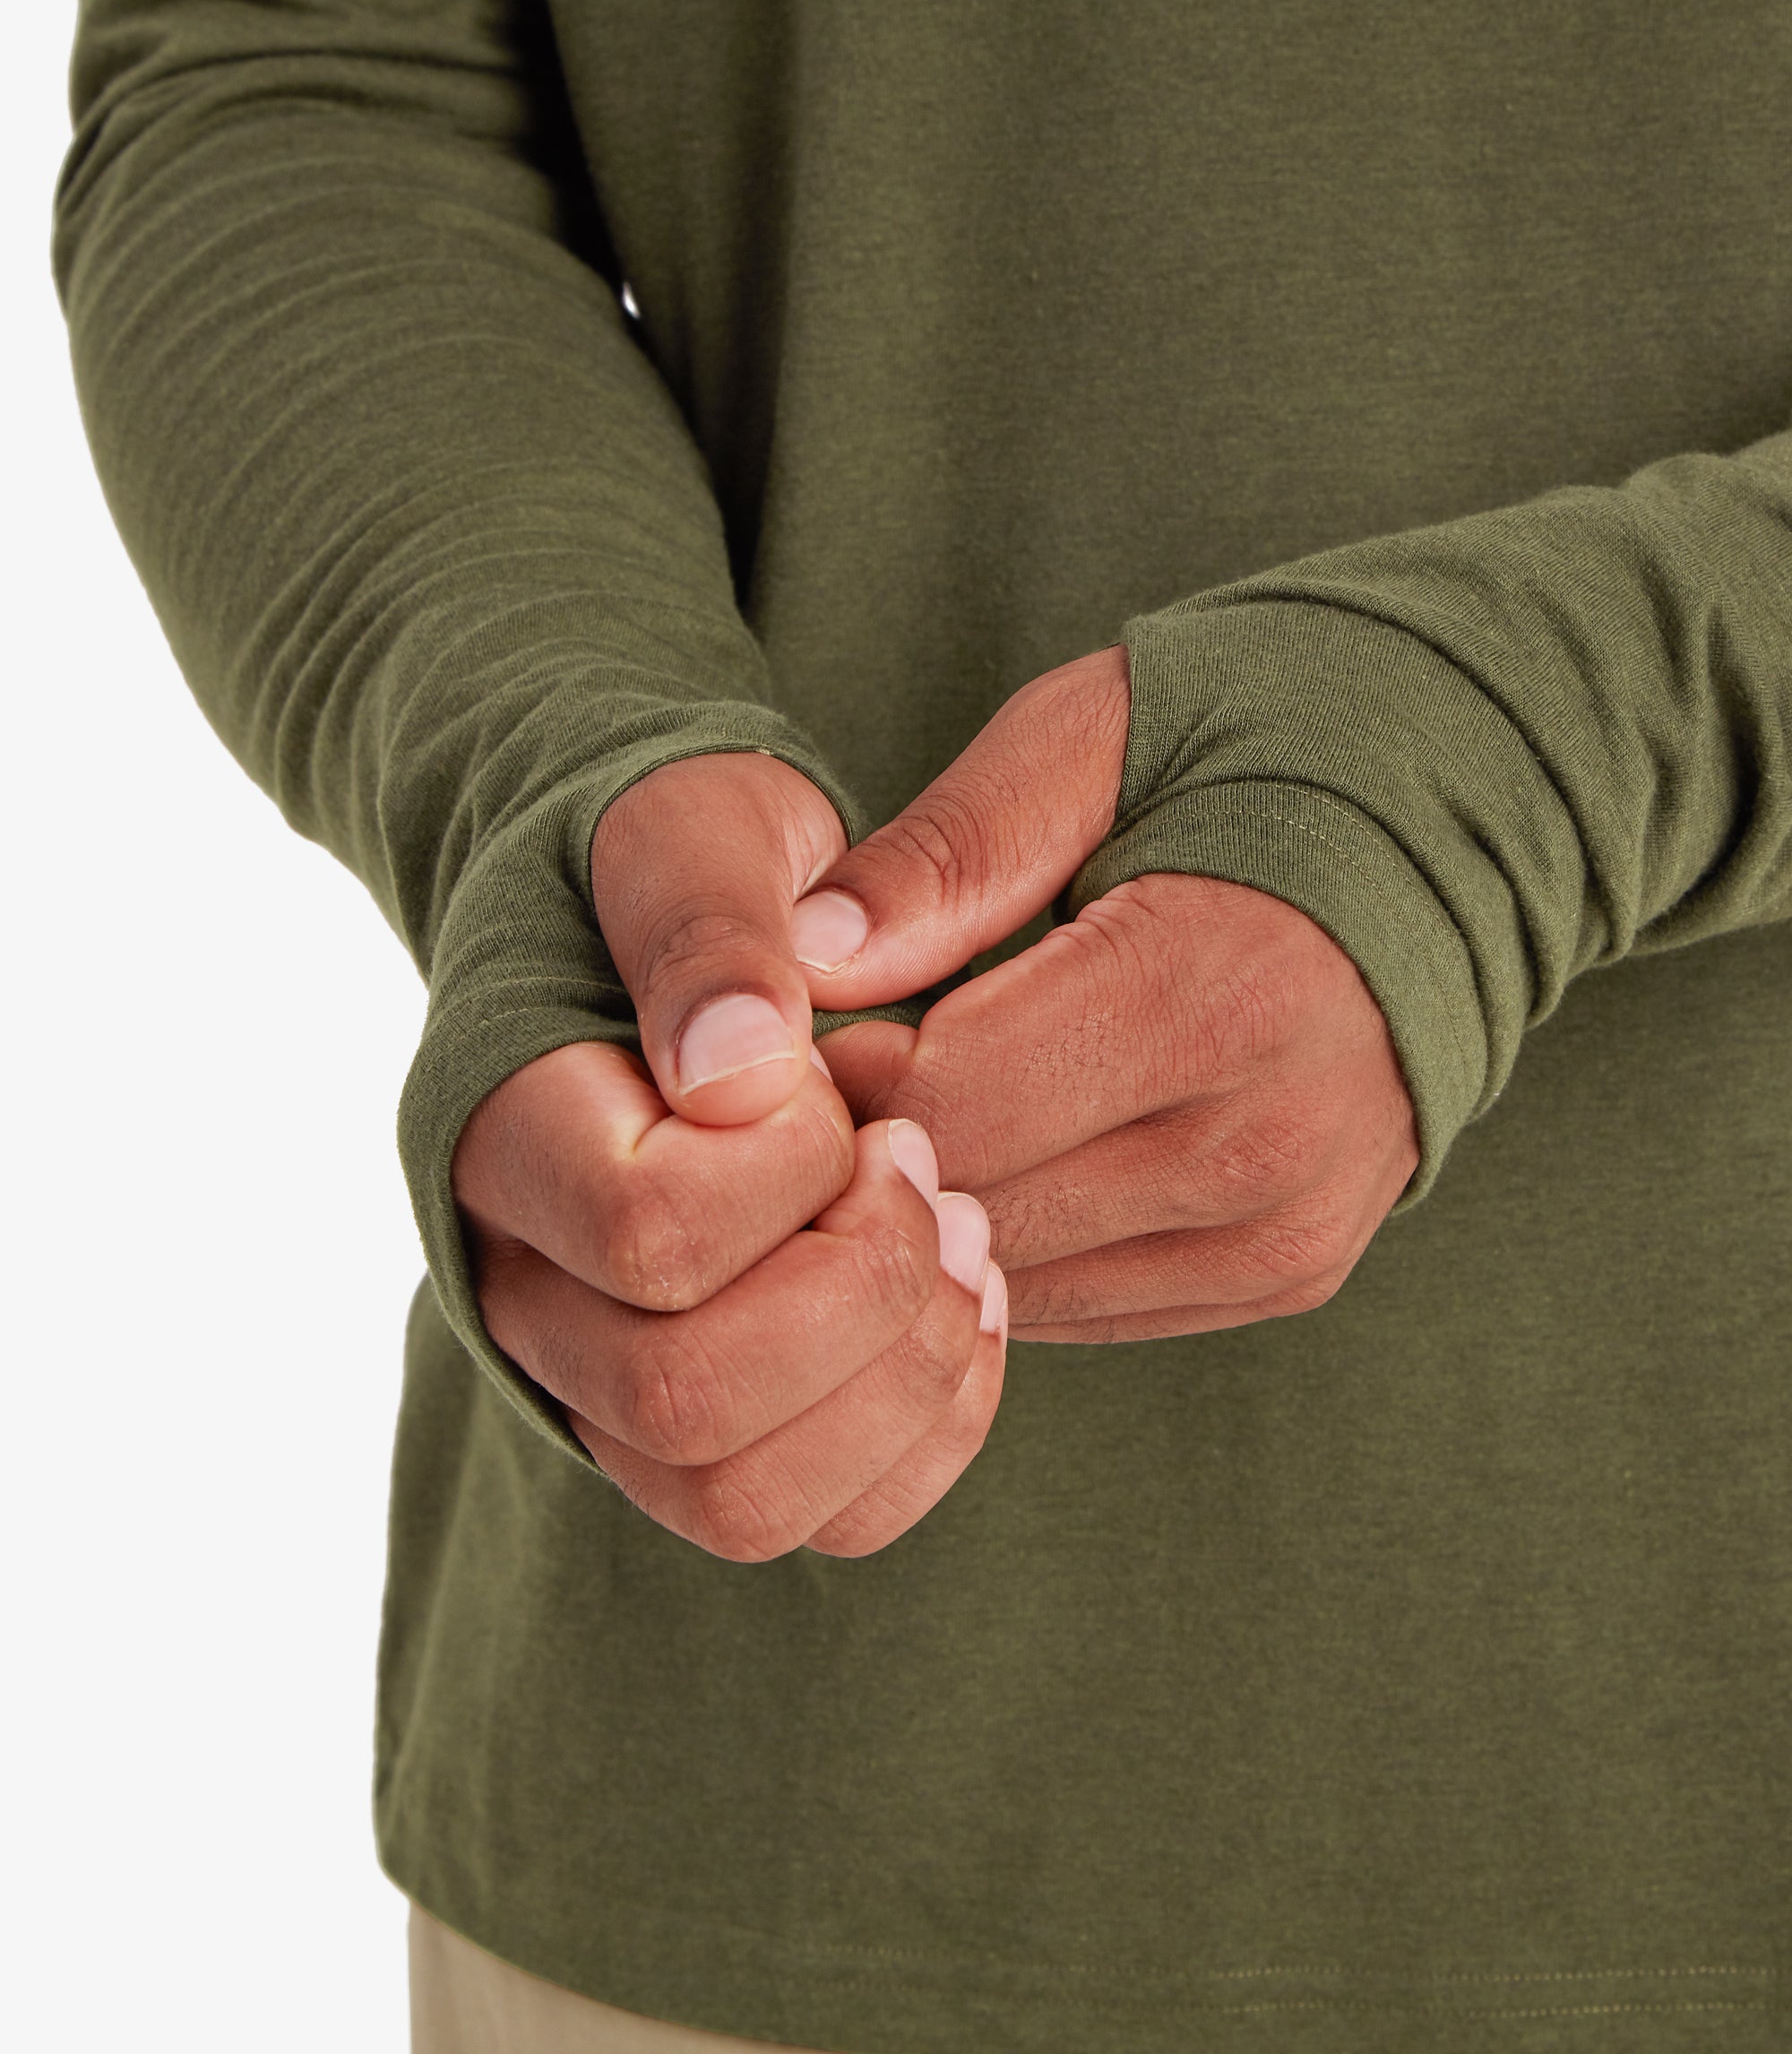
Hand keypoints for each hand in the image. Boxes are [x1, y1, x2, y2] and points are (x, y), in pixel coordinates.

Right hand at [451, 753, 1007, 1559]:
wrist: (668, 928)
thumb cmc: (686, 866)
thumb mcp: (695, 833)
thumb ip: (705, 927)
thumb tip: (739, 1063)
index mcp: (503, 1134)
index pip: (648, 1235)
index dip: (794, 1174)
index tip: (847, 1089)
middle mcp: (525, 1287)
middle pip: (682, 1400)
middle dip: (863, 1294)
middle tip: (928, 1178)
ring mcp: (600, 1382)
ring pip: (740, 1501)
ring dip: (901, 1383)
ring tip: (961, 1249)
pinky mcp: (694, 1433)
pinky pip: (815, 1520)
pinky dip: (926, 1439)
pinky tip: (963, 1311)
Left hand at [795, 649, 1418, 1339]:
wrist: (1476, 813)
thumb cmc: (1266, 741)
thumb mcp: (1096, 736)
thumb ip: (951, 853)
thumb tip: (806, 961)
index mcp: (1216, 984)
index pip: (950, 1101)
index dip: (843, 1074)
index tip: (810, 1021)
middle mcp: (1266, 1137)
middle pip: (976, 1203)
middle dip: (874, 1151)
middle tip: (841, 1068)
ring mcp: (1288, 1223)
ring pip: (1020, 1277)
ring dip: (937, 1208)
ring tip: (921, 1102)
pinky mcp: (1292, 1268)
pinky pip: (1087, 1305)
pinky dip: (1015, 1244)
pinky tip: (1004, 1152)